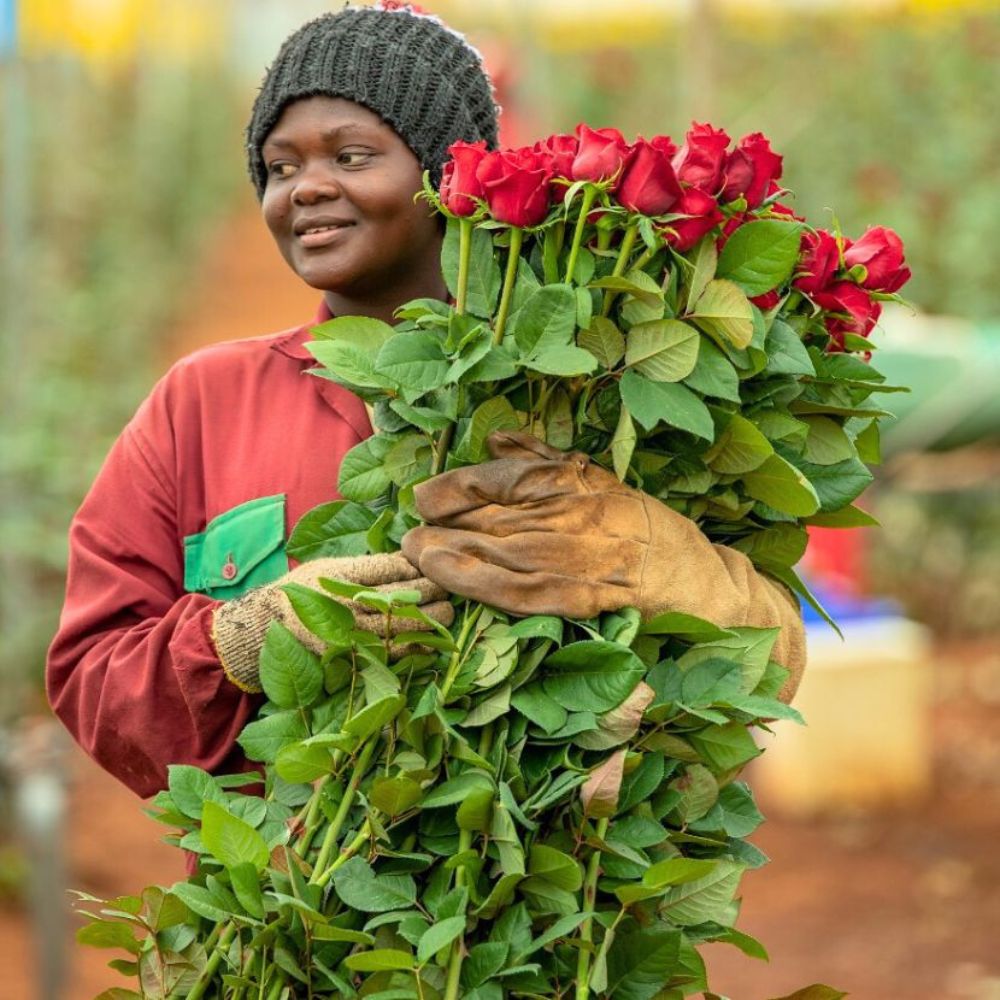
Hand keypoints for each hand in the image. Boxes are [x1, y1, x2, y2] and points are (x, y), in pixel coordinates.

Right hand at [212, 552, 452, 692]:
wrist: (268, 627)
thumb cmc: (304, 590)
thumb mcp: (330, 567)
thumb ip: (366, 565)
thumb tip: (409, 559)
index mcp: (339, 577)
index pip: (387, 568)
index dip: (415, 566)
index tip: (432, 562)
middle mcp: (345, 605)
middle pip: (399, 597)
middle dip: (430, 590)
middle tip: (450, 586)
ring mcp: (350, 634)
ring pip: (401, 626)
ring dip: (430, 619)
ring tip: (448, 611)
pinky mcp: (352, 656)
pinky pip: (392, 654)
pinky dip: (416, 647)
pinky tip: (433, 640)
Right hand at [403, 431, 804, 698]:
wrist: (733, 599)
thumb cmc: (684, 650)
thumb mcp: (649, 686)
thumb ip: (609, 721)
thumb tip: (579, 785)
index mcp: (604, 597)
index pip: (520, 583)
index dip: (468, 572)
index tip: (425, 562)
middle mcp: (602, 546)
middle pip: (514, 535)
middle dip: (457, 533)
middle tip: (411, 535)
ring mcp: (609, 507)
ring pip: (530, 493)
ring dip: (474, 490)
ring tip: (428, 494)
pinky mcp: (616, 484)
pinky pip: (562, 464)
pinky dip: (528, 453)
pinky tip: (494, 444)